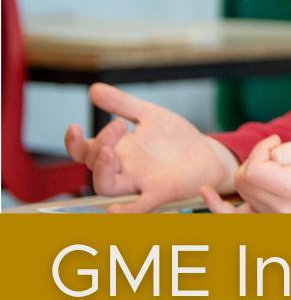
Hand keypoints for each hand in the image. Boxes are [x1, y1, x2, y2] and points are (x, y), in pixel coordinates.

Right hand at [63, 83, 233, 212]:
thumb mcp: (150, 115)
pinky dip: (126, 210)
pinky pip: (140, 206)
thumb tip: (93, 89)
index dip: (74, 143)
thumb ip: (123, 104)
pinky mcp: (160, 192)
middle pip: (95, 166)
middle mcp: (123, 169)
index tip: (74, 126)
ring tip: (108, 152)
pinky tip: (114, 211)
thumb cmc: (175, 139)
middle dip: (98, 147)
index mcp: (118, 151)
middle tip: (118, 126)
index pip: (85, 151)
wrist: (207, 155)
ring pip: (107, 186)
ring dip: (102, 172)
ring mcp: (140, 182)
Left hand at [225, 135, 290, 212]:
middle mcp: (280, 211)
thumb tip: (263, 157)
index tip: (277, 142)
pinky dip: (218, 207)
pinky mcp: (270, 218)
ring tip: (273, 162)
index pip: (253, 171)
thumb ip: (286, 151)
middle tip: (280, 150)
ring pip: (241, 189)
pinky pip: (234, 217)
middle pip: (243, 179)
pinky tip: (206, 192)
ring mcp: (274, 218)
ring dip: (251, 171)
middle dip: (256, 158)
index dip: (260, 150)